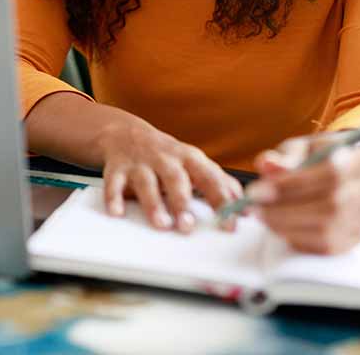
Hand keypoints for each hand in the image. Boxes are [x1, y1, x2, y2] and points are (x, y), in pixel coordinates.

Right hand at [95, 116, 243, 233]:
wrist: (125, 133)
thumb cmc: (167, 155)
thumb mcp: (194, 162)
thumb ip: (218, 182)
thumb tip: (245, 206)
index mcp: (189, 158)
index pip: (210, 179)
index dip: (221, 201)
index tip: (229, 223)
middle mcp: (165, 159)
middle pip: (176, 179)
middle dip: (182, 202)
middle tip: (188, 226)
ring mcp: (140, 163)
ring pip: (147, 182)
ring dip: (154, 204)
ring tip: (161, 224)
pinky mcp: (117, 168)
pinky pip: (114, 183)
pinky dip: (114, 197)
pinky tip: (117, 212)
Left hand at [248, 133, 359, 253]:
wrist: (348, 174)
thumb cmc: (319, 158)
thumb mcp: (303, 147)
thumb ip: (286, 156)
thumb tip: (268, 165)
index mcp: (354, 159)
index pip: (329, 174)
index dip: (291, 184)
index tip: (257, 190)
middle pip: (329, 206)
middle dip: (284, 209)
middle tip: (253, 207)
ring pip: (326, 230)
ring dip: (286, 225)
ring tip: (262, 216)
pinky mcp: (353, 238)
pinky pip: (325, 246)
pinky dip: (297, 239)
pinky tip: (279, 227)